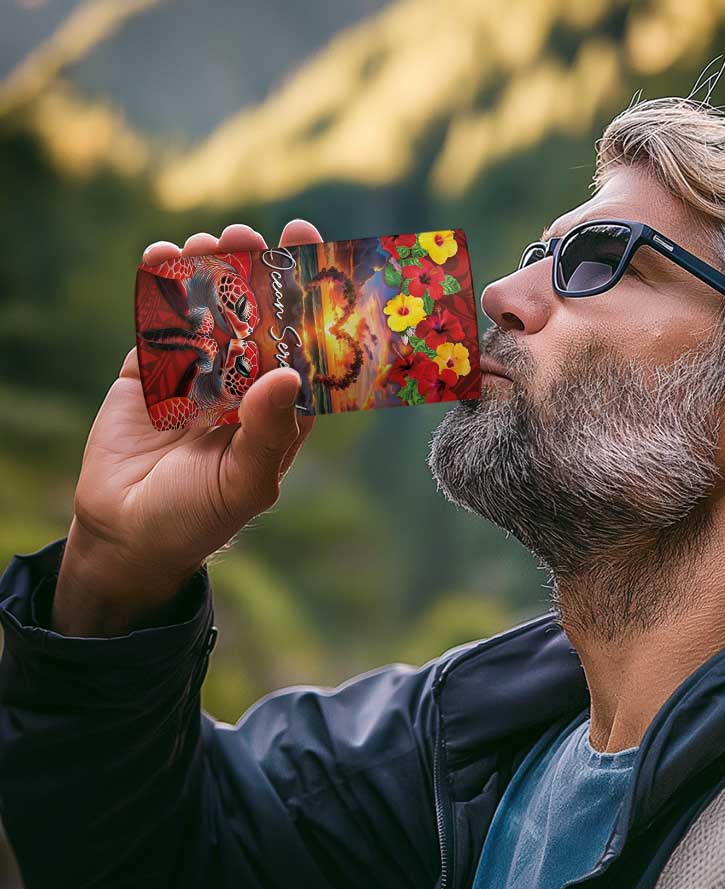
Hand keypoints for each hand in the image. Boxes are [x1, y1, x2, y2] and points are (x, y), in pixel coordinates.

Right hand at [53, 220, 322, 636]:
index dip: (311, 304)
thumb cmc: (199, 517)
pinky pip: (159, 322)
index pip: (304, 348)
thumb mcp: (244, 483)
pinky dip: (159, 288)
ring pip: (209, 311)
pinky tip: (162, 256)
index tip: (314, 259)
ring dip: (210, 272)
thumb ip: (267, 431)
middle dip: (257, 274)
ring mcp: (197, 373)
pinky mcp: (150, 370)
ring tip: (208, 241)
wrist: (126, 533)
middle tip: (251, 235)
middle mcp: (244, 384)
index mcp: (280, 409)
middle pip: (257, 318)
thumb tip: (288, 372)